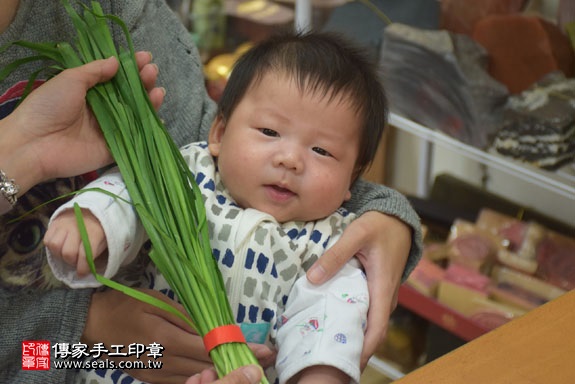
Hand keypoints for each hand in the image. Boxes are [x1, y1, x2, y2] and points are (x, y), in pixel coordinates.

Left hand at [0, 51, 163, 194]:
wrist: (34, 144)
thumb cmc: (48, 107)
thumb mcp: (70, 80)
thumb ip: (94, 71)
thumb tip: (116, 61)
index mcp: (90, 92)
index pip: (116, 77)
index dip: (131, 66)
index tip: (144, 57)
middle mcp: (102, 109)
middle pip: (129, 94)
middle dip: (143, 82)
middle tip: (152, 71)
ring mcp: (109, 129)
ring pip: (136, 114)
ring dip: (149, 102)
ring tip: (158, 90)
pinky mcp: (113, 149)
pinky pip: (135, 139)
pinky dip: (148, 130)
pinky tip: (158, 118)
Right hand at [44, 208, 106, 275]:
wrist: (91, 208)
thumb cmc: (99, 227)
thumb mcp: (105, 239)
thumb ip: (96, 252)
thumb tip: (88, 269)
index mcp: (94, 231)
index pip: (85, 254)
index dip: (83, 267)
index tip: (82, 273)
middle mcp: (77, 227)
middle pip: (68, 252)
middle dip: (72, 262)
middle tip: (76, 262)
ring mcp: (64, 224)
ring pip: (55, 246)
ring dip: (60, 255)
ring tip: (67, 254)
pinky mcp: (54, 223)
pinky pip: (47, 240)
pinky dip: (52, 247)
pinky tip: (60, 247)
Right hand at [84, 289, 274, 383]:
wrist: (91, 327)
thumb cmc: (125, 306)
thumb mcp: (156, 303)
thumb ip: (186, 317)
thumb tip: (215, 326)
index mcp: (166, 339)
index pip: (212, 348)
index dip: (239, 350)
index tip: (263, 351)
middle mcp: (164, 362)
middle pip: (209, 368)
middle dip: (239, 365)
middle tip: (264, 362)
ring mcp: (158, 375)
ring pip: (198, 379)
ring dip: (224, 374)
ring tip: (248, 369)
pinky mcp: (152, 380)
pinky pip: (183, 383)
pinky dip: (202, 379)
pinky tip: (217, 373)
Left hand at [306, 211, 410, 368]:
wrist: (398, 218)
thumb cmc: (380, 225)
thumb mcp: (356, 234)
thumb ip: (335, 255)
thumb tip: (312, 278)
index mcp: (382, 287)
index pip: (377, 329)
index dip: (363, 350)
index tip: (347, 364)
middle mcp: (385, 296)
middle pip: (372, 331)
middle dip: (353, 347)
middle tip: (327, 357)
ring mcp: (382, 294)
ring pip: (369, 322)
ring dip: (352, 334)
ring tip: (326, 342)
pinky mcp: (377, 289)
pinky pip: (367, 310)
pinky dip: (352, 319)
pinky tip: (333, 319)